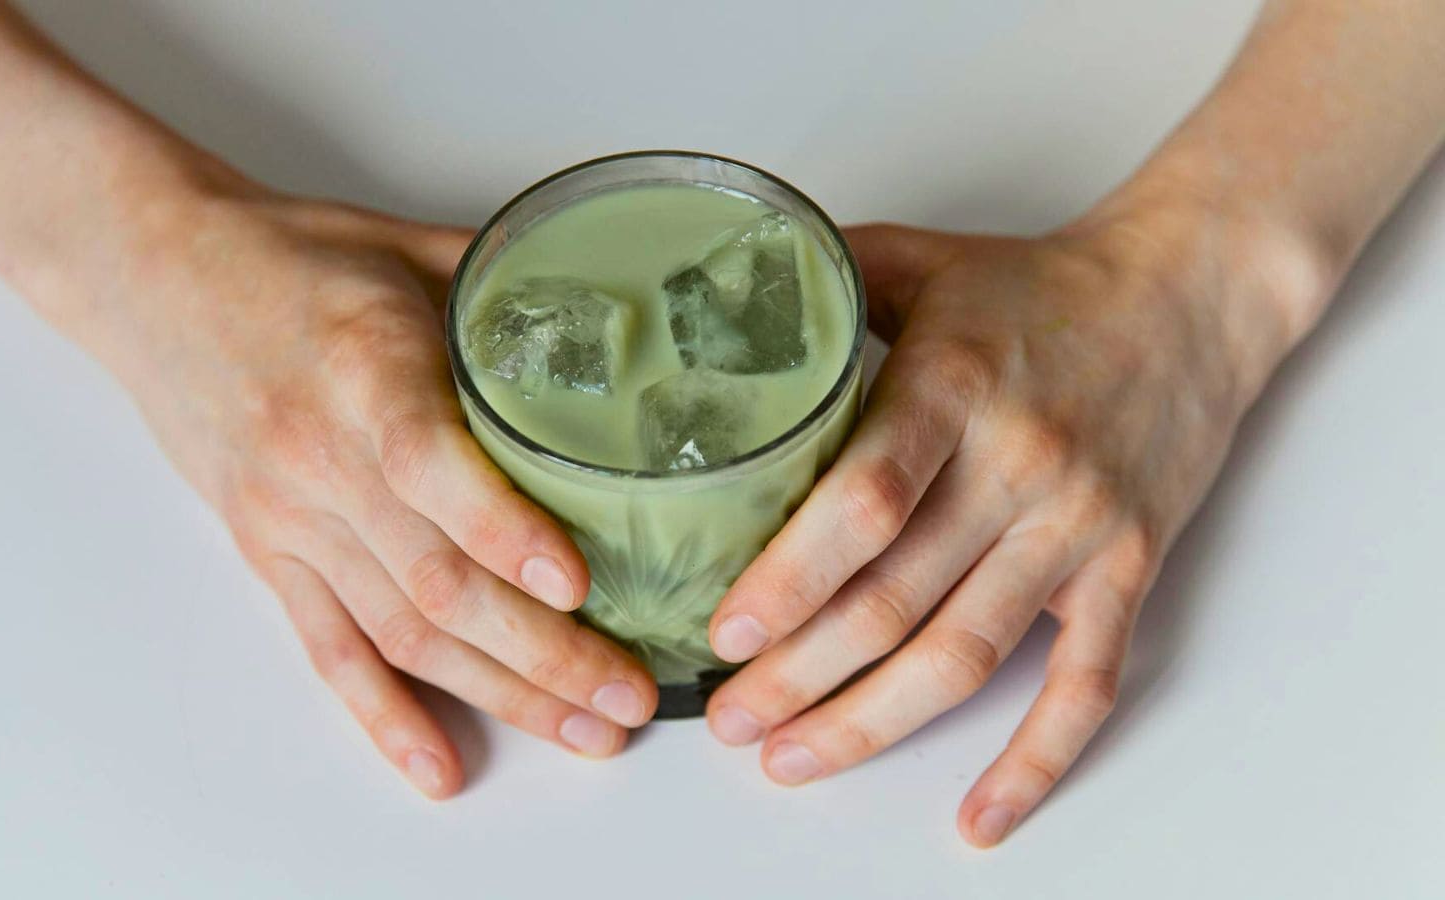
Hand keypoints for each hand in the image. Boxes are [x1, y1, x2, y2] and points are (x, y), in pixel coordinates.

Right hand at [86, 185, 657, 797]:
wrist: (151, 273)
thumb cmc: (289, 256)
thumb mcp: (405, 246)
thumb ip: (511, 286)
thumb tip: (629, 305)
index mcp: (363, 370)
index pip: (435, 469)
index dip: (507, 534)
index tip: (578, 588)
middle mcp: (321, 457)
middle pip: (434, 579)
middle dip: (542, 653)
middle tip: (628, 696)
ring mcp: (288, 515)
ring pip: (398, 630)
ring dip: (497, 693)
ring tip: (584, 731)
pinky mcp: (264, 550)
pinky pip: (326, 647)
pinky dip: (383, 715)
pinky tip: (439, 765)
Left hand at [704, 201, 1316, 843]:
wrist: (1190, 294)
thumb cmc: (1040, 285)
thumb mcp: (918, 261)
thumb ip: (816, 284)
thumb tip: (708, 299)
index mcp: (954, 387)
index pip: (865, 502)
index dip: (792, 579)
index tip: (727, 632)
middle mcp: (1018, 466)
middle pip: (896, 599)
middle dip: (799, 675)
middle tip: (728, 716)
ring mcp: (1078, 527)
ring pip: (966, 656)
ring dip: (873, 724)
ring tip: (792, 758)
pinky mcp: (1126, 570)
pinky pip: (1084, 686)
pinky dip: (1032, 761)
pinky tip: (977, 816)